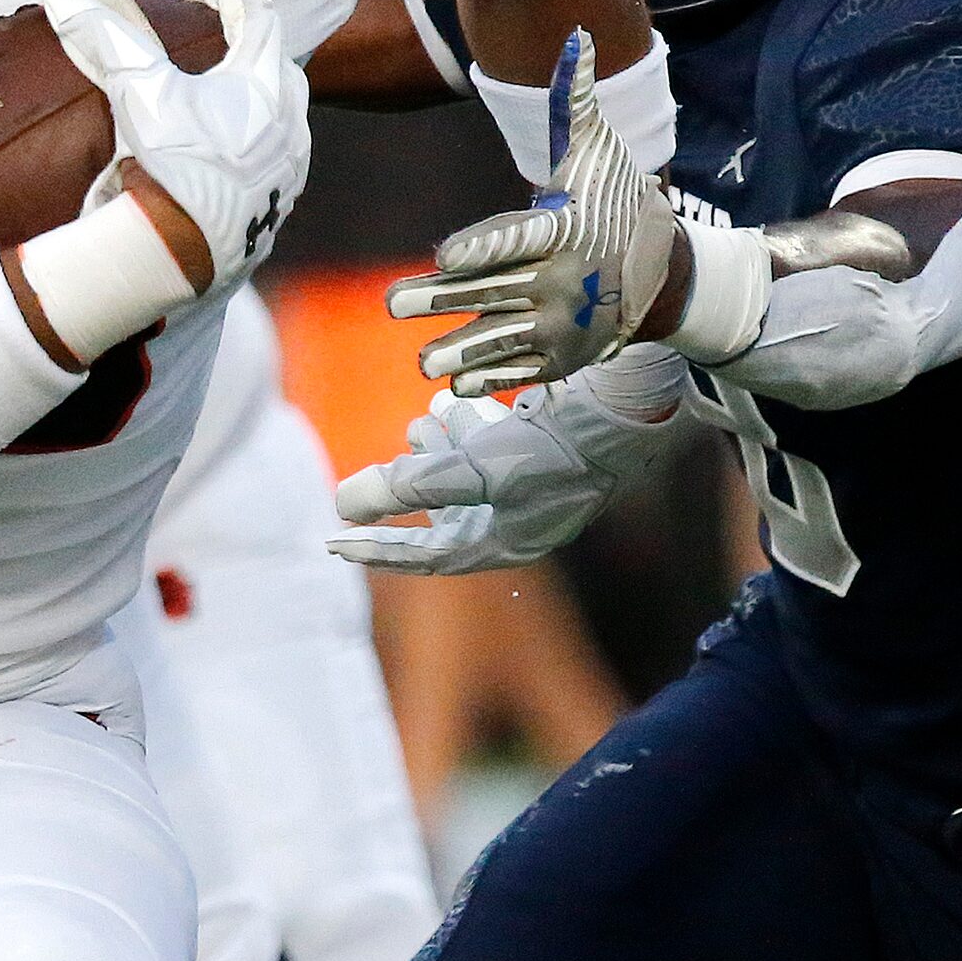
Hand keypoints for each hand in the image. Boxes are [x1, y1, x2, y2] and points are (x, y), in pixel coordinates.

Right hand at [43, 0, 311, 292]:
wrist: (187, 253)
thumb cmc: (170, 165)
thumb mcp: (136, 92)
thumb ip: (103, 36)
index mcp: (261, 83)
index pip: (258, 14)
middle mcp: (288, 120)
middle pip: (280, 65)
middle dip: (252, 50)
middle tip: (217, 49)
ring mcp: (290, 166)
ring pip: (287, 117)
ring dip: (261, 102)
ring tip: (224, 104)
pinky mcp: (281, 206)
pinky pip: (280, 165)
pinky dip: (259, 151)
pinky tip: (230, 160)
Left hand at [327, 352, 692, 574]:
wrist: (628, 412)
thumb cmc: (554, 450)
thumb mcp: (474, 470)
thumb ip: (408, 485)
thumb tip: (342, 503)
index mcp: (504, 543)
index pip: (426, 556)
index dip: (377, 549)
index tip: (333, 541)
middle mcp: (518, 522)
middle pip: (445, 514)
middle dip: (409, 491)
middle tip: (369, 480)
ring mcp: (534, 488)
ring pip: (469, 477)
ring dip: (438, 453)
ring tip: (419, 426)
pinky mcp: (544, 451)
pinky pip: (494, 448)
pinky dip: (470, 430)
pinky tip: (454, 404)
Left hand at [385, 28, 679, 393]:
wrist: (664, 272)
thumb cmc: (615, 200)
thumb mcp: (597, 151)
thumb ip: (574, 101)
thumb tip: (576, 37)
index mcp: (563, 230)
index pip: (516, 240)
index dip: (481, 249)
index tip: (444, 254)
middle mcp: (562, 281)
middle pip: (493, 291)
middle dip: (443, 300)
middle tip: (394, 304)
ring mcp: (563, 324)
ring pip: (502, 338)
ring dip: (459, 351)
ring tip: (421, 358)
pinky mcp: (564, 356)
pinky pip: (522, 369)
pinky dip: (490, 378)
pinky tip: (454, 382)